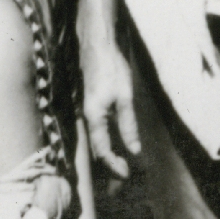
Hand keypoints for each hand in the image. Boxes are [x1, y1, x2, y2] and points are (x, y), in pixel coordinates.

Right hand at [82, 40, 140, 178]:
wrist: (97, 44)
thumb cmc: (111, 67)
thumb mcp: (125, 97)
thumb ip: (128, 124)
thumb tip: (134, 149)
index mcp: (94, 117)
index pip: (102, 150)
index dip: (114, 165)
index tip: (127, 174)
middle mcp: (86, 116)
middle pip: (96, 148)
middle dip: (110, 164)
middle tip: (126, 174)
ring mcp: (86, 110)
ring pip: (94, 139)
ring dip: (108, 154)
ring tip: (122, 163)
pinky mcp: (90, 104)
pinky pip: (95, 129)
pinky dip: (105, 141)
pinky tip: (115, 142)